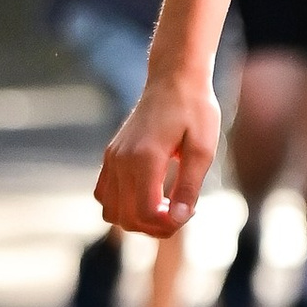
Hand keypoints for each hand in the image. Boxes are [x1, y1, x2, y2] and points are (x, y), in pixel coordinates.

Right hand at [97, 69, 218, 237]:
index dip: (168, 225)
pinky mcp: (109, 156)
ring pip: (112, 212)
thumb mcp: (203, 149)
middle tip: (182, 211)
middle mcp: (121, 160)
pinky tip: (149, 195)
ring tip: (165, 206)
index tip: (189, 212)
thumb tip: (178, 219)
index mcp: (144, 158)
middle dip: (156, 226)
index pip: (145, 213)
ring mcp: (111, 158)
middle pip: (127, 218)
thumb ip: (189, 187)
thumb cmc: (195, 111)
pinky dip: (123, 206)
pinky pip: (104, 196)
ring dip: (137, 219)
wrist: (174, 80)